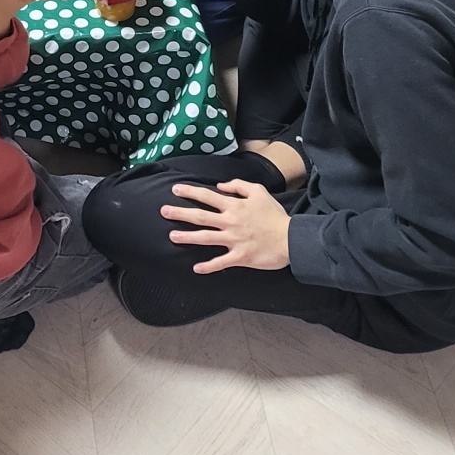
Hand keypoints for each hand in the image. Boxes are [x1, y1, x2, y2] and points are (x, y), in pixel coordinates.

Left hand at [160, 179, 290, 272]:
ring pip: (206, 238)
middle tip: (163, 211)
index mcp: (234, 206)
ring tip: (172, 236)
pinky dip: (209, 266)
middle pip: (201, 217)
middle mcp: (230, 222)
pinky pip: (221, 262)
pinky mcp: (240, 257)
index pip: (207, 196)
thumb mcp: (258, 192)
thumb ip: (238, 185)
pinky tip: (196, 268)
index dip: (191, 192)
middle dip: (180, 214)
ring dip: (188, 237)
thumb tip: (220, 185)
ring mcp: (234, 240)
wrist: (291, 239)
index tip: (175, 190)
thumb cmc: (274, 215)